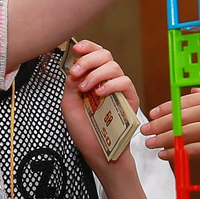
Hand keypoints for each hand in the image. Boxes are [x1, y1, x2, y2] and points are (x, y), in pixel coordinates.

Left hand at [56, 40, 135, 165]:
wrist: (97, 151)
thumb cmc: (85, 131)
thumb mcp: (69, 105)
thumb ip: (71, 85)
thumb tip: (75, 70)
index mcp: (92, 79)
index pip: (93, 54)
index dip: (87, 47)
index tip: (76, 48)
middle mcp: (106, 80)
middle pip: (105, 55)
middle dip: (88, 59)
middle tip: (77, 72)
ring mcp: (119, 89)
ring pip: (114, 66)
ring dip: (96, 74)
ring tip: (85, 89)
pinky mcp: (130, 99)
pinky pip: (125, 82)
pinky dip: (111, 84)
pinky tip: (100, 93)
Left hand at [140, 85, 199, 176]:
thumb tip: (192, 92)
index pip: (188, 100)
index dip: (167, 107)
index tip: (153, 114)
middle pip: (182, 115)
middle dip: (160, 123)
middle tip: (145, 130)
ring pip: (184, 131)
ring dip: (163, 138)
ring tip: (150, 143)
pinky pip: (191, 148)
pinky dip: (176, 152)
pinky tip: (165, 155)